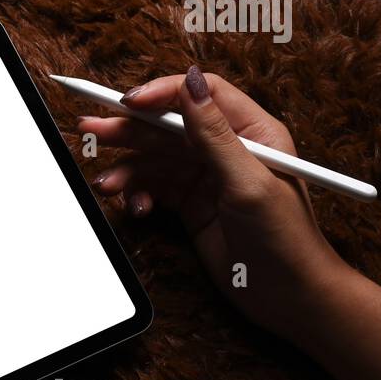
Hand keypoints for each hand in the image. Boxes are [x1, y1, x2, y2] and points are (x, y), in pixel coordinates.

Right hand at [78, 66, 349, 339]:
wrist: (288, 297)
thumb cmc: (286, 239)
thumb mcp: (248, 182)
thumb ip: (214, 134)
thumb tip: (192, 82)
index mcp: (252, 132)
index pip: (200, 94)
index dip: (161, 93)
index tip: (128, 102)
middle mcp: (226, 148)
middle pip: (167, 124)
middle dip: (128, 128)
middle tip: (92, 130)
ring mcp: (206, 176)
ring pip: (154, 157)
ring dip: (127, 169)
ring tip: (107, 184)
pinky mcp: (190, 203)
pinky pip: (153, 187)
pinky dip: (139, 195)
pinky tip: (138, 209)